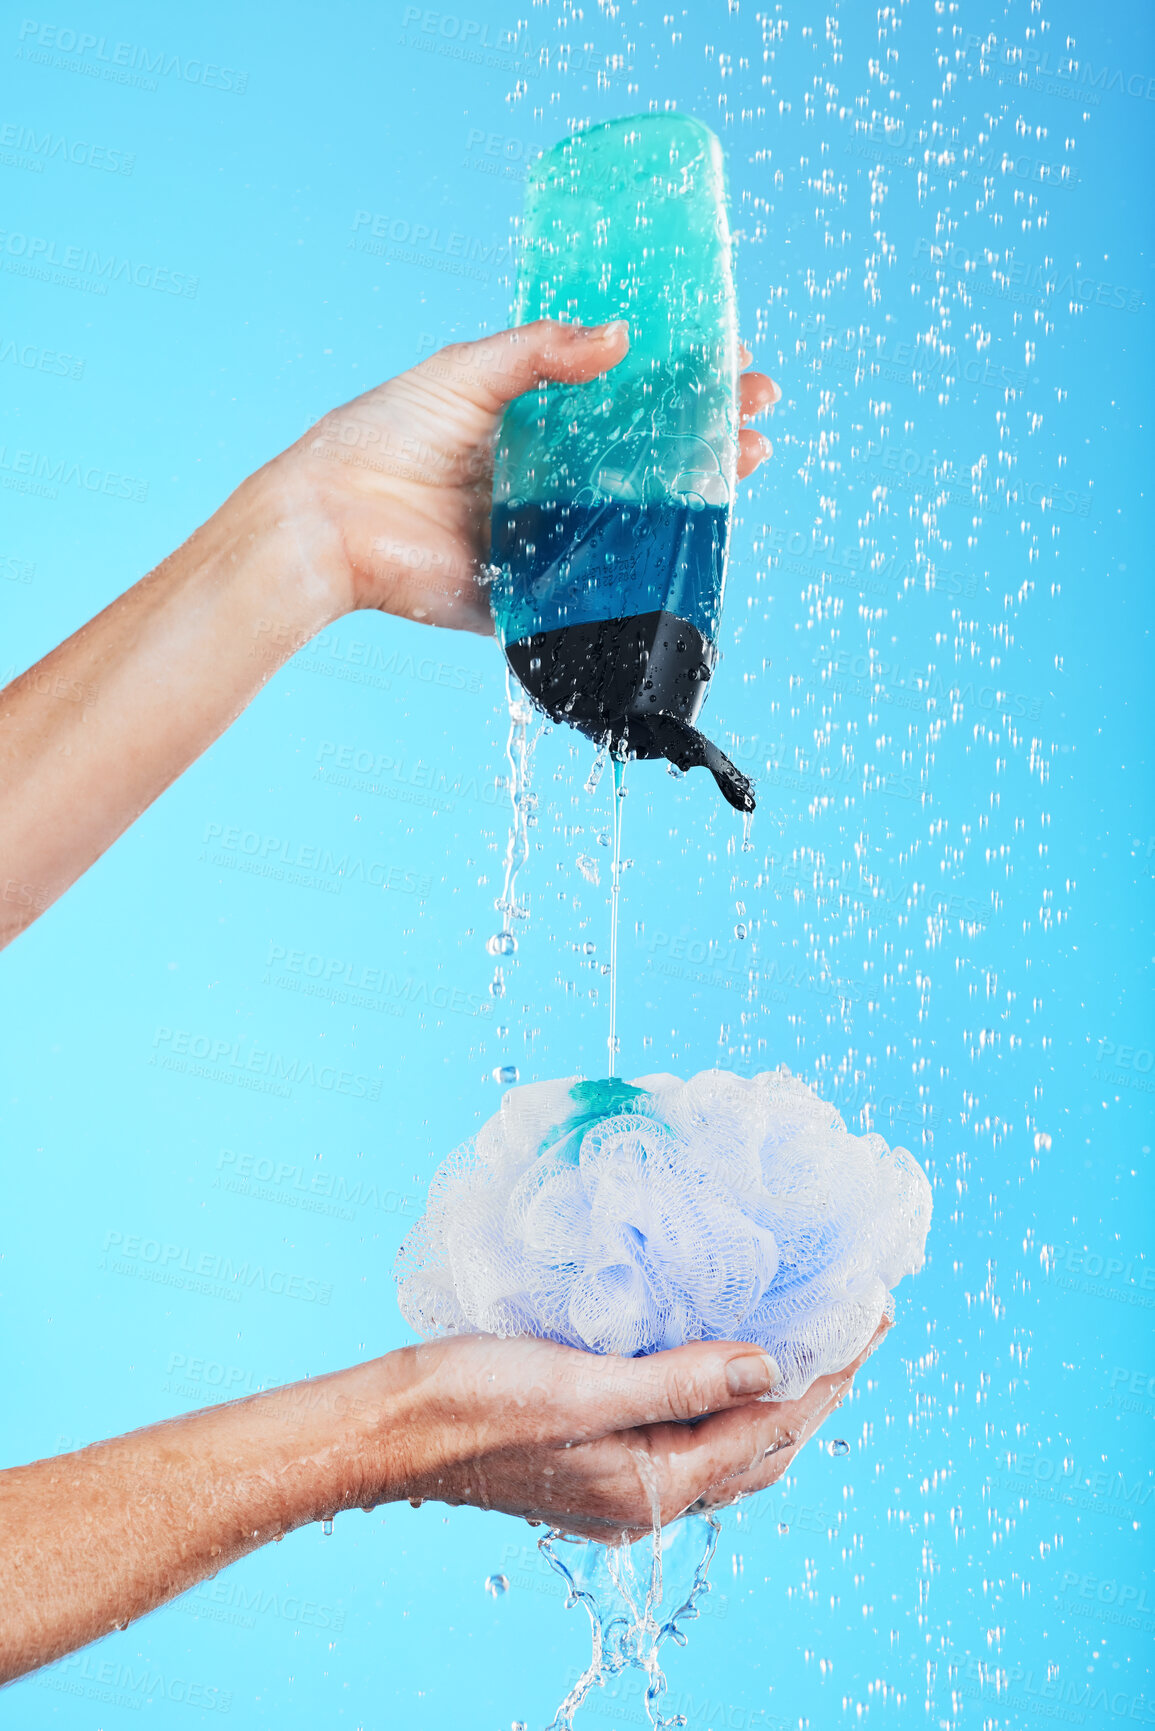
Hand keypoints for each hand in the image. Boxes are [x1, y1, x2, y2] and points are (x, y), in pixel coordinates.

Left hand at [262, 319, 780, 634]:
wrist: (333, 521)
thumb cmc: (381, 436)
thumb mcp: (465, 372)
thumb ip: (540, 353)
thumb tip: (621, 337)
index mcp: (533, 427)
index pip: (624, 403)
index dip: (679, 385)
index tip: (730, 365)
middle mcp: (549, 484)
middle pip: (646, 460)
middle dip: (708, 435)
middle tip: (757, 412)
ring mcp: (549, 540)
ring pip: (639, 519)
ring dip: (699, 492)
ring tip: (750, 458)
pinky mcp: (539, 595)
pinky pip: (603, 583)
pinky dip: (652, 564)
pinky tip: (699, 532)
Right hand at [385, 1320, 887, 1542]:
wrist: (394, 1427)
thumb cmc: (476, 1403)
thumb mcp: (585, 1385)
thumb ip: (682, 1381)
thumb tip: (770, 1367)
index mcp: (654, 1485)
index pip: (770, 1429)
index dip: (827, 1373)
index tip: (871, 1319)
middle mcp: (648, 1495)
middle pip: (762, 1447)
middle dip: (817, 1390)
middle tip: (857, 1328)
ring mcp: (622, 1482)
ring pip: (728, 1447)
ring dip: (774, 1399)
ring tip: (809, 1345)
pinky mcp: (597, 1458)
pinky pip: (688, 1435)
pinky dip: (724, 1401)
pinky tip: (721, 1365)